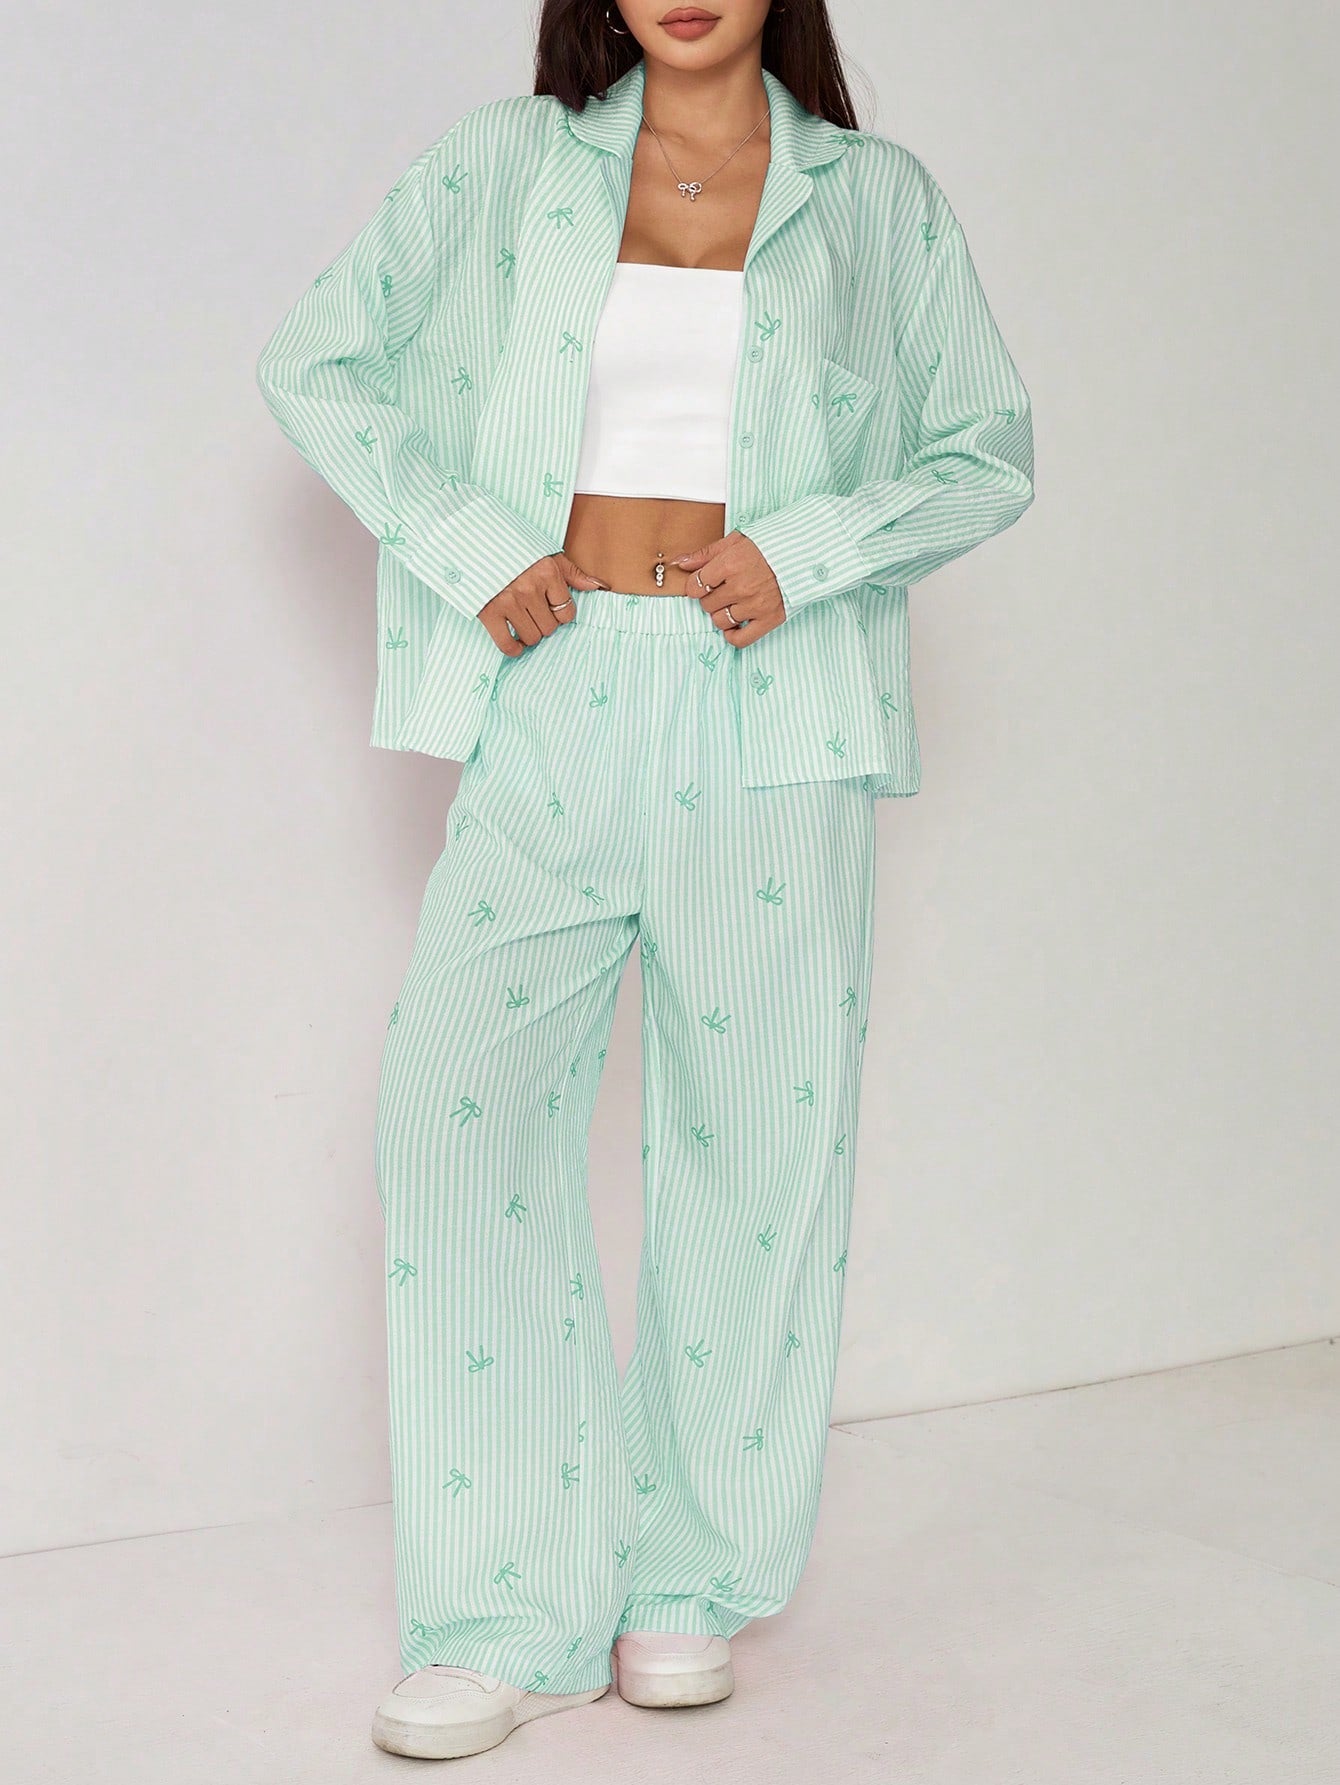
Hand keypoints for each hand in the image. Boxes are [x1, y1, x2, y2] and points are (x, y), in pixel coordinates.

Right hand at [478, 552, 607, 655]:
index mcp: (547, 573)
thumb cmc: (514, 550)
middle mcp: (529, 588)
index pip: (567, 612)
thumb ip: (572, 573)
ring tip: (523, 621)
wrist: (475, 543)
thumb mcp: (546, 555)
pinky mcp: (488, 612)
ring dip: (529, 634)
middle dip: (544, 623)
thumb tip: (599, 586)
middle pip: (550, 628)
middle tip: (534, 613)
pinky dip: (513, 648)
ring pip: (532, 637)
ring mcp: (508, 601)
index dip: (560, 612)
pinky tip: (515, 643)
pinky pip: (507, 644)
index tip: (550, 607)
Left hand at [670, 532, 785, 644]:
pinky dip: (733, 635)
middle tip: (724, 588)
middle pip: (706, 604)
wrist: (805, 553)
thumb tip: (680, 563)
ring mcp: (755, 605)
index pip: (695, 586)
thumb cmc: (770, 545)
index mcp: (730, 564)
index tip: (705, 582)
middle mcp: (741, 587)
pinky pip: (740, 639)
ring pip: (719, 621)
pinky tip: (736, 623)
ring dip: (722, 613)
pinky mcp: (769, 619)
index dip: (696, 585)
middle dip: (711, 596)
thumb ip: (706, 554)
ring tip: (733, 602)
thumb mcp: (736, 541)